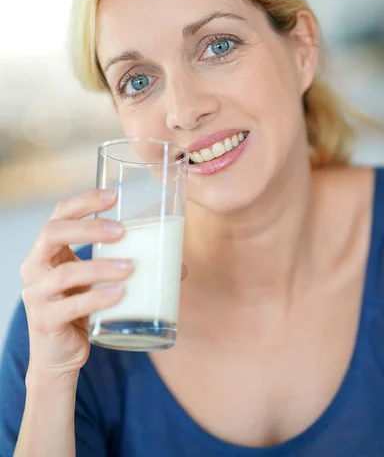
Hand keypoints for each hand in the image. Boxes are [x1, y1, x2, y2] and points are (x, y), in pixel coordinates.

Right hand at [20, 189, 131, 378]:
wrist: (60, 355)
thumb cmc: (82, 308)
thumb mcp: (97, 281)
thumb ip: (127, 267)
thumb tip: (180, 267)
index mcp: (48, 250)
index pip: (60, 215)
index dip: (84, 201)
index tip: (115, 196)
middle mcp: (35, 267)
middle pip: (53, 233)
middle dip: (89, 228)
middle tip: (122, 230)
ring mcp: (36, 295)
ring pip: (65, 274)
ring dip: (101, 267)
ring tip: (131, 267)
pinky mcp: (45, 321)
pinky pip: (70, 307)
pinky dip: (97, 298)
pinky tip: (120, 294)